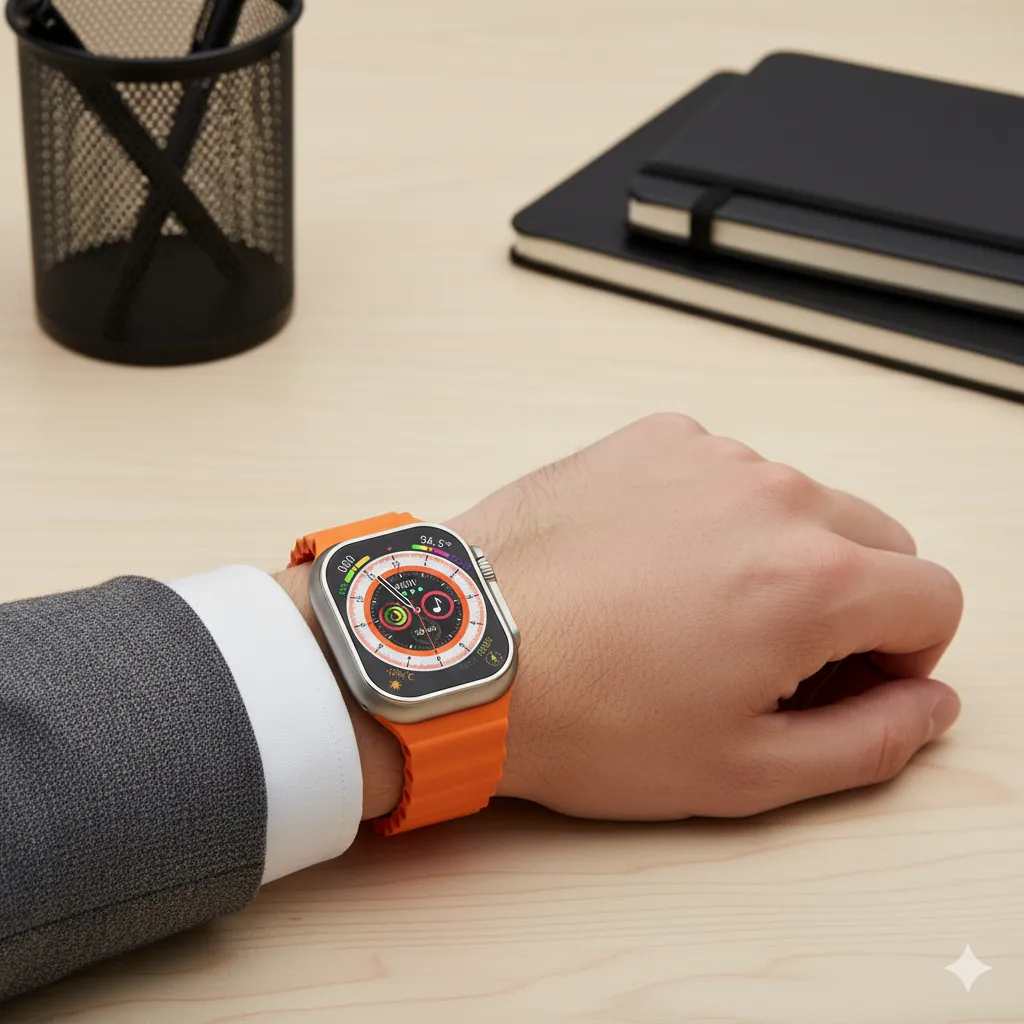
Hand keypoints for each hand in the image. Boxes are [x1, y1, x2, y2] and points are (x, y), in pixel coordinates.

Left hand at [447, 413, 962, 819]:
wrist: (464, 648)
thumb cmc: (587, 716)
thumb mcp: (742, 769)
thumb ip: (867, 741)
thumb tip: (926, 705)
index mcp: (813, 578)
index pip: (932, 599)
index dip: (900, 655)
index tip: (838, 682)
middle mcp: (773, 494)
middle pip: (876, 542)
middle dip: (850, 602)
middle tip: (768, 656)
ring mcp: (708, 455)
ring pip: (799, 503)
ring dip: (776, 555)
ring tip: (691, 614)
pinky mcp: (652, 439)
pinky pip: (724, 473)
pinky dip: (713, 516)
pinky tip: (649, 566)